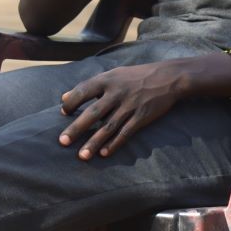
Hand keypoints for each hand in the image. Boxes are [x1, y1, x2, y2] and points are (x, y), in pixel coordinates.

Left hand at [58, 62, 186, 159]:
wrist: (167, 78)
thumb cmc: (135, 76)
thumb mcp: (112, 74)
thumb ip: (89, 86)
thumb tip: (64, 97)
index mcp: (107, 79)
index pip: (83, 91)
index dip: (71, 103)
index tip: (63, 113)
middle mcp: (116, 93)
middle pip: (93, 113)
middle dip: (77, 128)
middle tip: (62, 142)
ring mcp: (129, 106)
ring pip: (108, 127)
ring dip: (94, 142)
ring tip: (82, 156)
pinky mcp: (141, 117)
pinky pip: (125, 133)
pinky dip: (114, 144)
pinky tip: (104, 154)